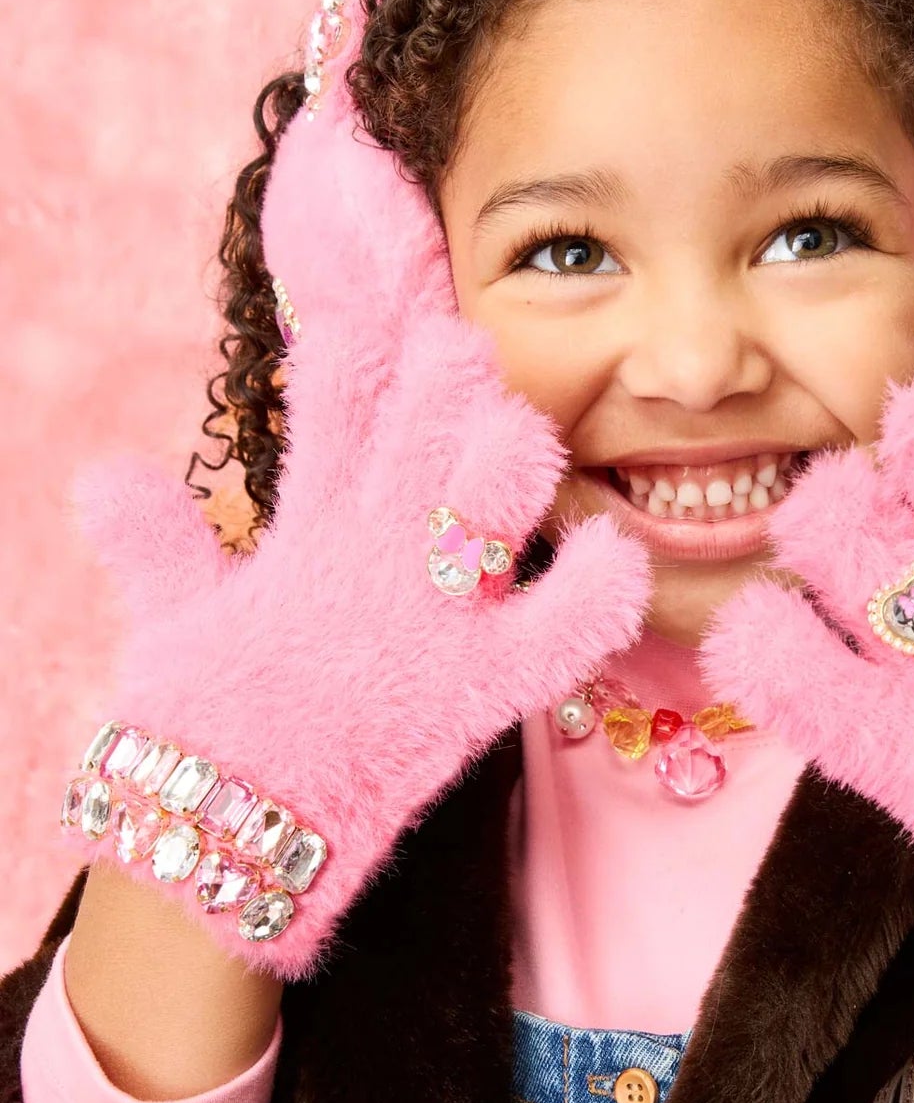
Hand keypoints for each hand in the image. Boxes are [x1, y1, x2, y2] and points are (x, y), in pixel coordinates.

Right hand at [63, 306, 650, 979]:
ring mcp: (424, 622)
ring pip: (478, 511)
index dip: (355, 328)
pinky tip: (620, 554)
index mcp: (306, 533)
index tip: (384, 262)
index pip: (326, 402)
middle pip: (410, 436)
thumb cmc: (203, 730)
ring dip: (503, 461)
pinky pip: (556, 637)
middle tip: (464, 335)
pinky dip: (594, 598)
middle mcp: (368, 561)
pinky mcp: (473, 692)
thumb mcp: (171, 621)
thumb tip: (103, 475)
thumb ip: (154, 543)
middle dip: (438, 379)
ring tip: (522, 423)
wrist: (217, 841)